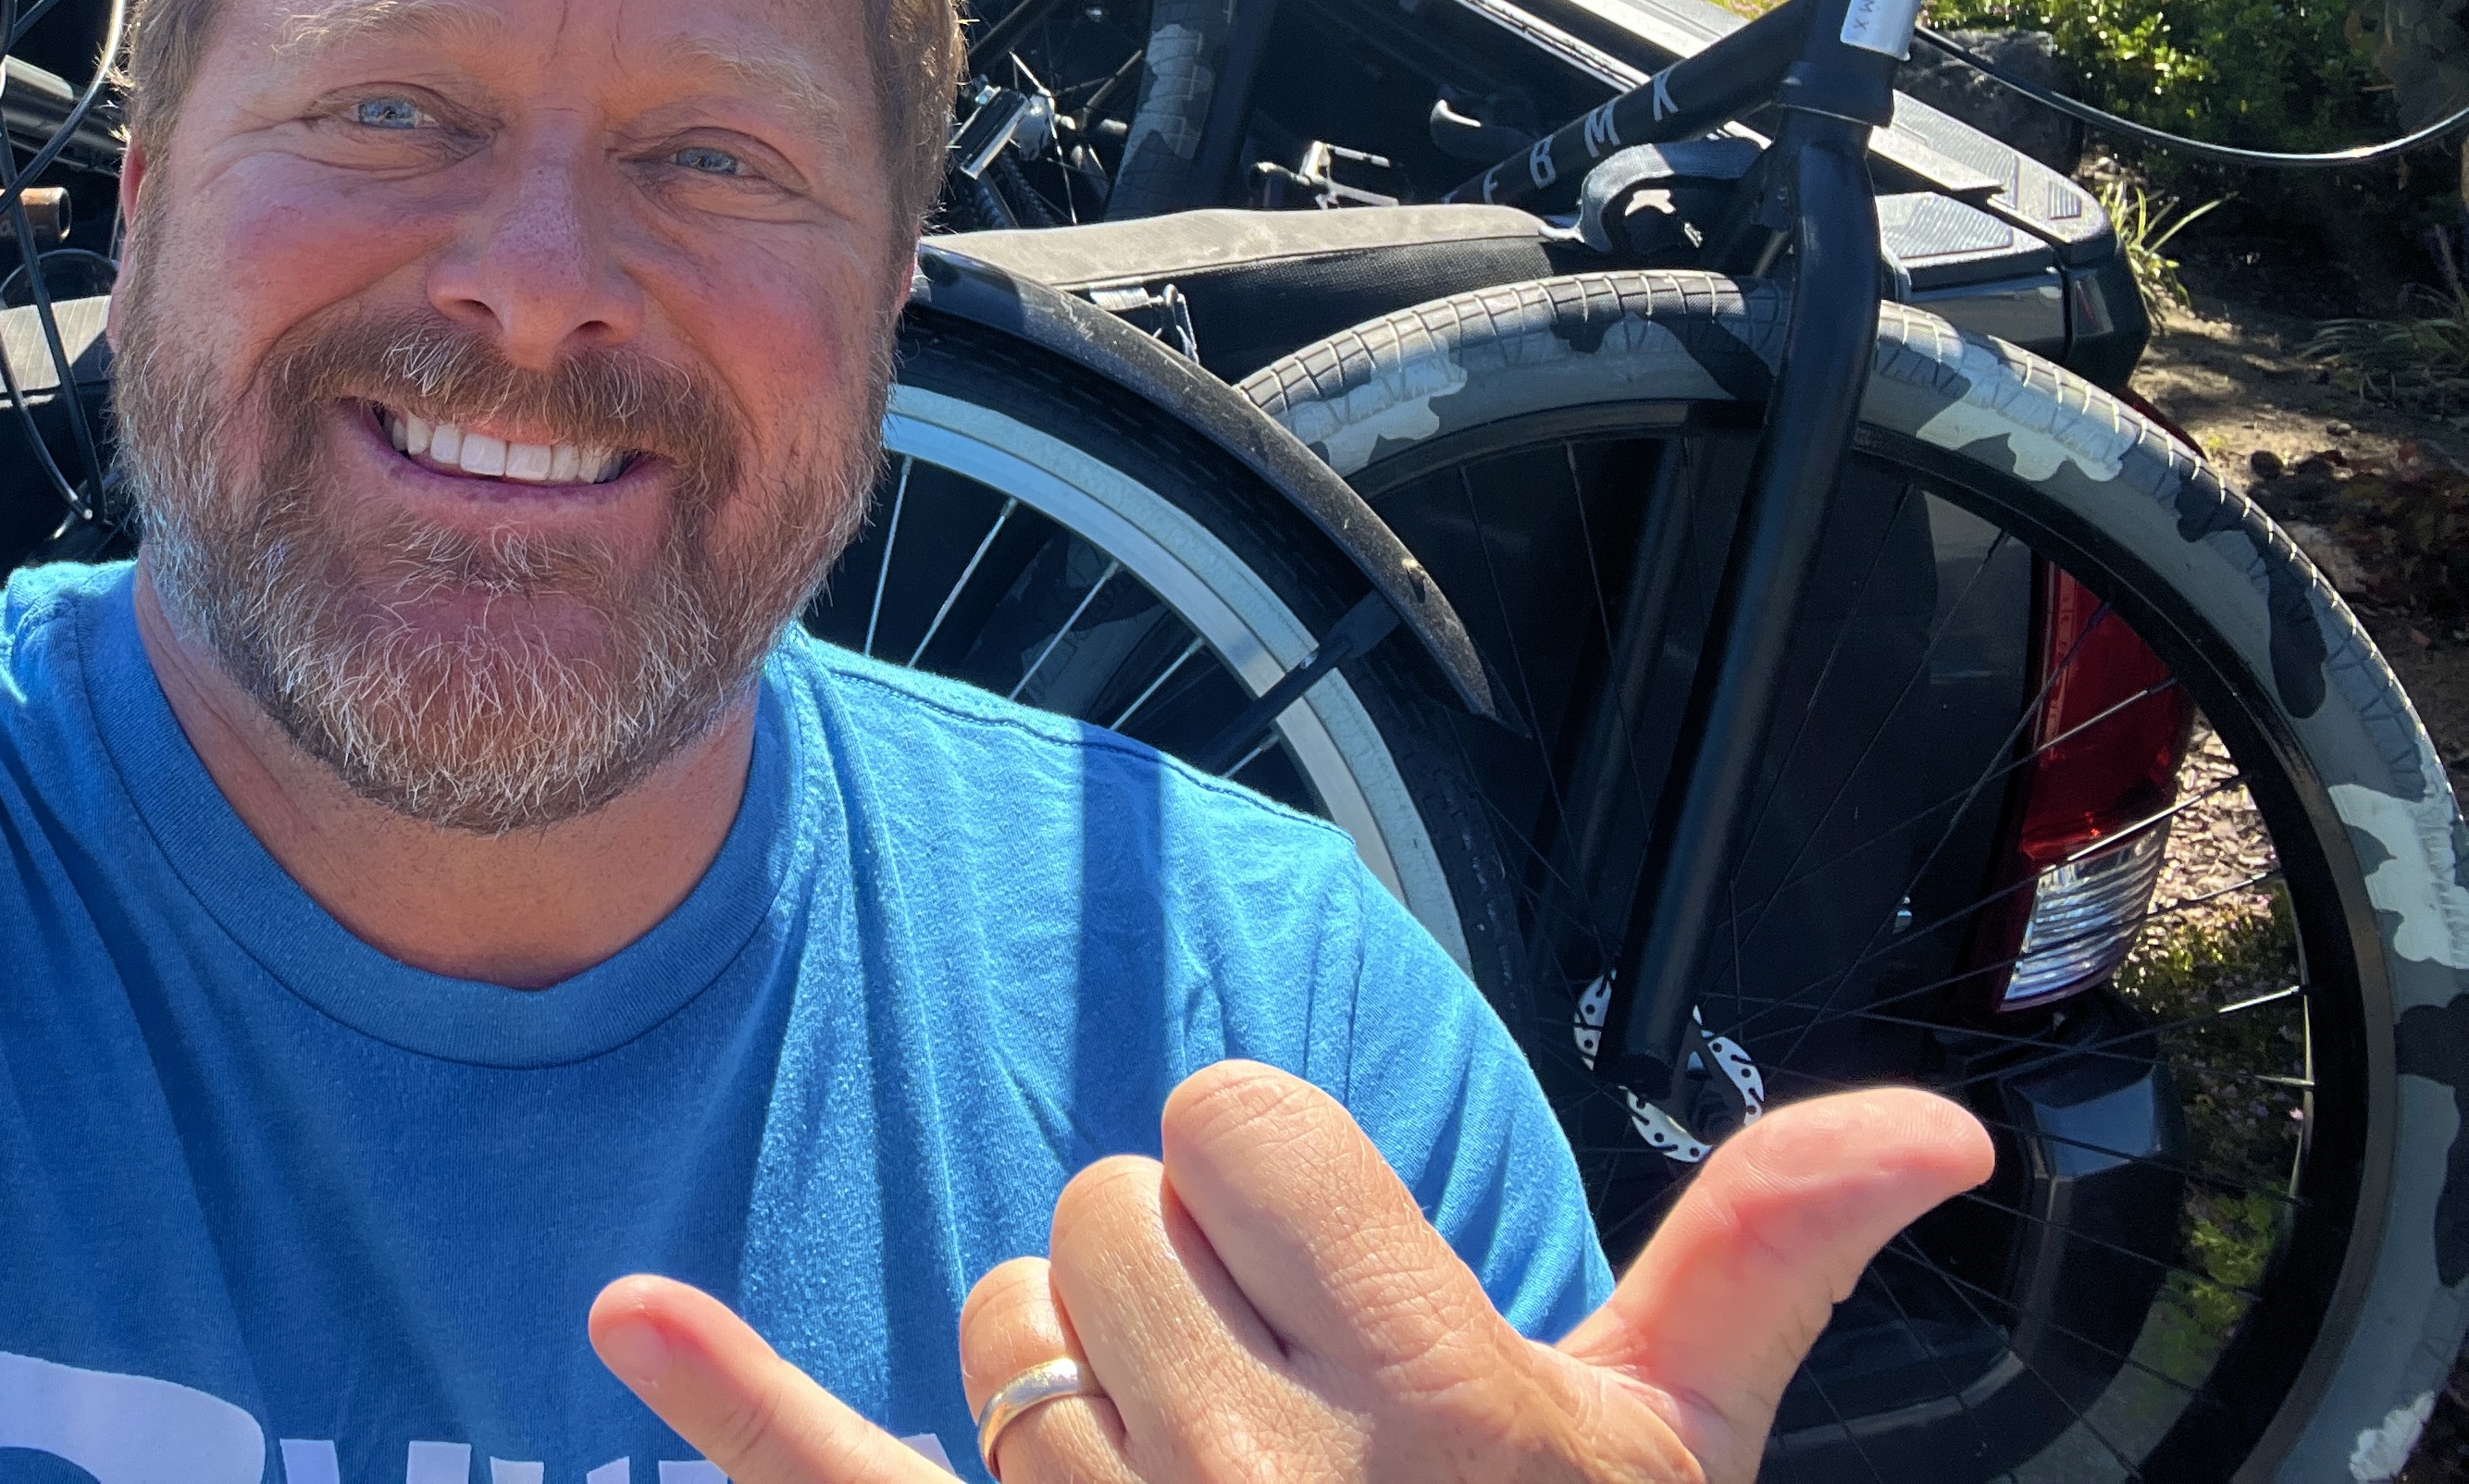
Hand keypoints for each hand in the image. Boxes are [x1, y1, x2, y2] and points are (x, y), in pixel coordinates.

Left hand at [588, 1061, 1992, 1483]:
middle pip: (1101, 1215)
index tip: (1340, 1281)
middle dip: (1174, 1283)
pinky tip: (628, 1319)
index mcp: (1445, 1422)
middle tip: (1283, 1426)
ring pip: (996, 1327)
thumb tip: (1934, 1113)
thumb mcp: (1660, 1472)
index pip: (1227, 1123)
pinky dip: (723, 1403)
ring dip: (1066, 1384)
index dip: (1271, 1178)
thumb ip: (1756, 1266)